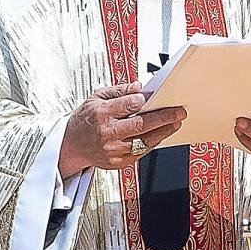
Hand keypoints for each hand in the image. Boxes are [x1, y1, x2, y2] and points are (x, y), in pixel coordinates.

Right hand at [58, 82, 185, 176]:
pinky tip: (161, 134)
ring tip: (176, 123)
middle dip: (164, 117)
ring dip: (164, 132)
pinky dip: (153, 142)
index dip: (145, 100)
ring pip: (144, 141)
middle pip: (141, 125)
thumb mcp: (96, 98)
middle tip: (180, 112)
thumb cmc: (86, 119)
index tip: (158, 96)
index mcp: (101, 114)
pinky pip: (141, 152)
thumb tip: (139, 87)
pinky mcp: (118, 162)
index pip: (129, 105)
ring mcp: (113, 150)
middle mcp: (107, 133)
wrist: (70, 146)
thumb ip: (119, 91)